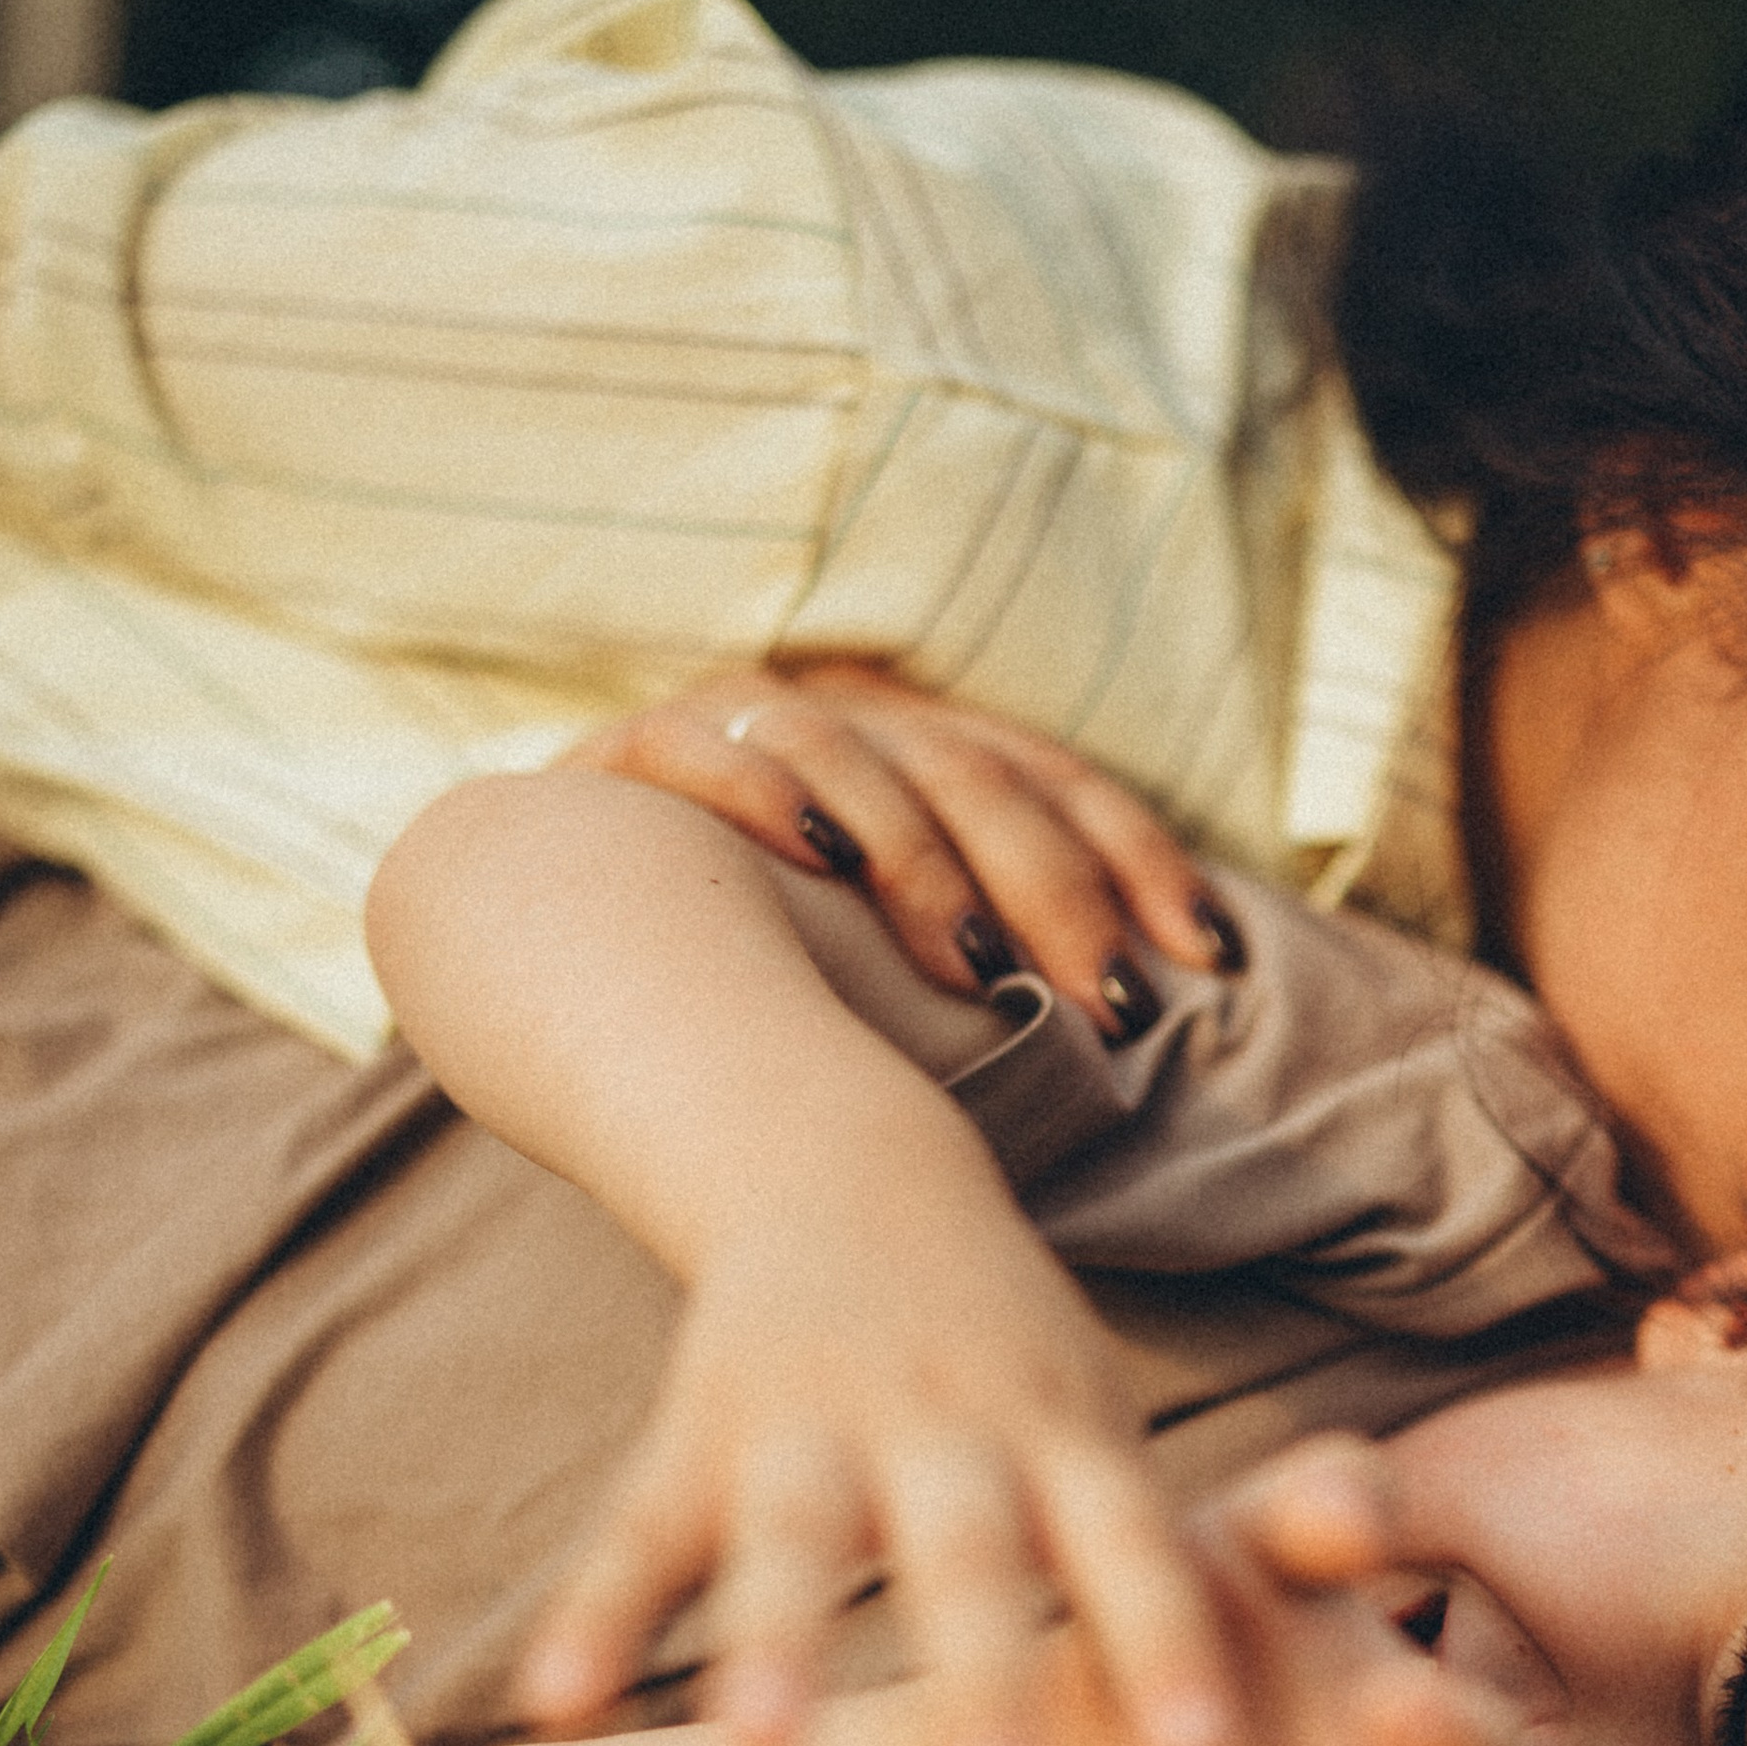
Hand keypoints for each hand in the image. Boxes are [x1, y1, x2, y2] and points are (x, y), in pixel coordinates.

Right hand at [518, 1168, 1242, 1745]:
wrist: (842, 1162)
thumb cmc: (1008, 1349)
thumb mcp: (1099, 1417)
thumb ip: (1175, 1553)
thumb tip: (1315, 1709)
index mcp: (1060, 1434)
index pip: (1131, 1543)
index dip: (1166, 1644)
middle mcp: (943, 1429)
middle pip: (966, 1560)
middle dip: (980, 1688)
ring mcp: (810, 1425)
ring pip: (791, 1540)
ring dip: (774, 1647)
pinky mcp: (696, 1431)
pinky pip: (639, 1532)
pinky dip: (597, 1617)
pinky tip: (554, 1707)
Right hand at [570, 652, 1249, 1033]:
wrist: (541, 956)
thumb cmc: (751, 997)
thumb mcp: (890, 984)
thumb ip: (983, 972)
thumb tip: (1146, 1025)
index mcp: (918, 759)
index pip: (1055, 783)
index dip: (1136, 859)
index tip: (1205, 959)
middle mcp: (840, 721)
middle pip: (973, 773)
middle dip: (1051, 889)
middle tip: (1103, 1001)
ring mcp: (732, 729)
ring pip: (855, 749)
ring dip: (920, 853)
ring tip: (973, 960)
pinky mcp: (623, 755)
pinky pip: (698, 745)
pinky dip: (761, 788)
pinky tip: (814, 853)